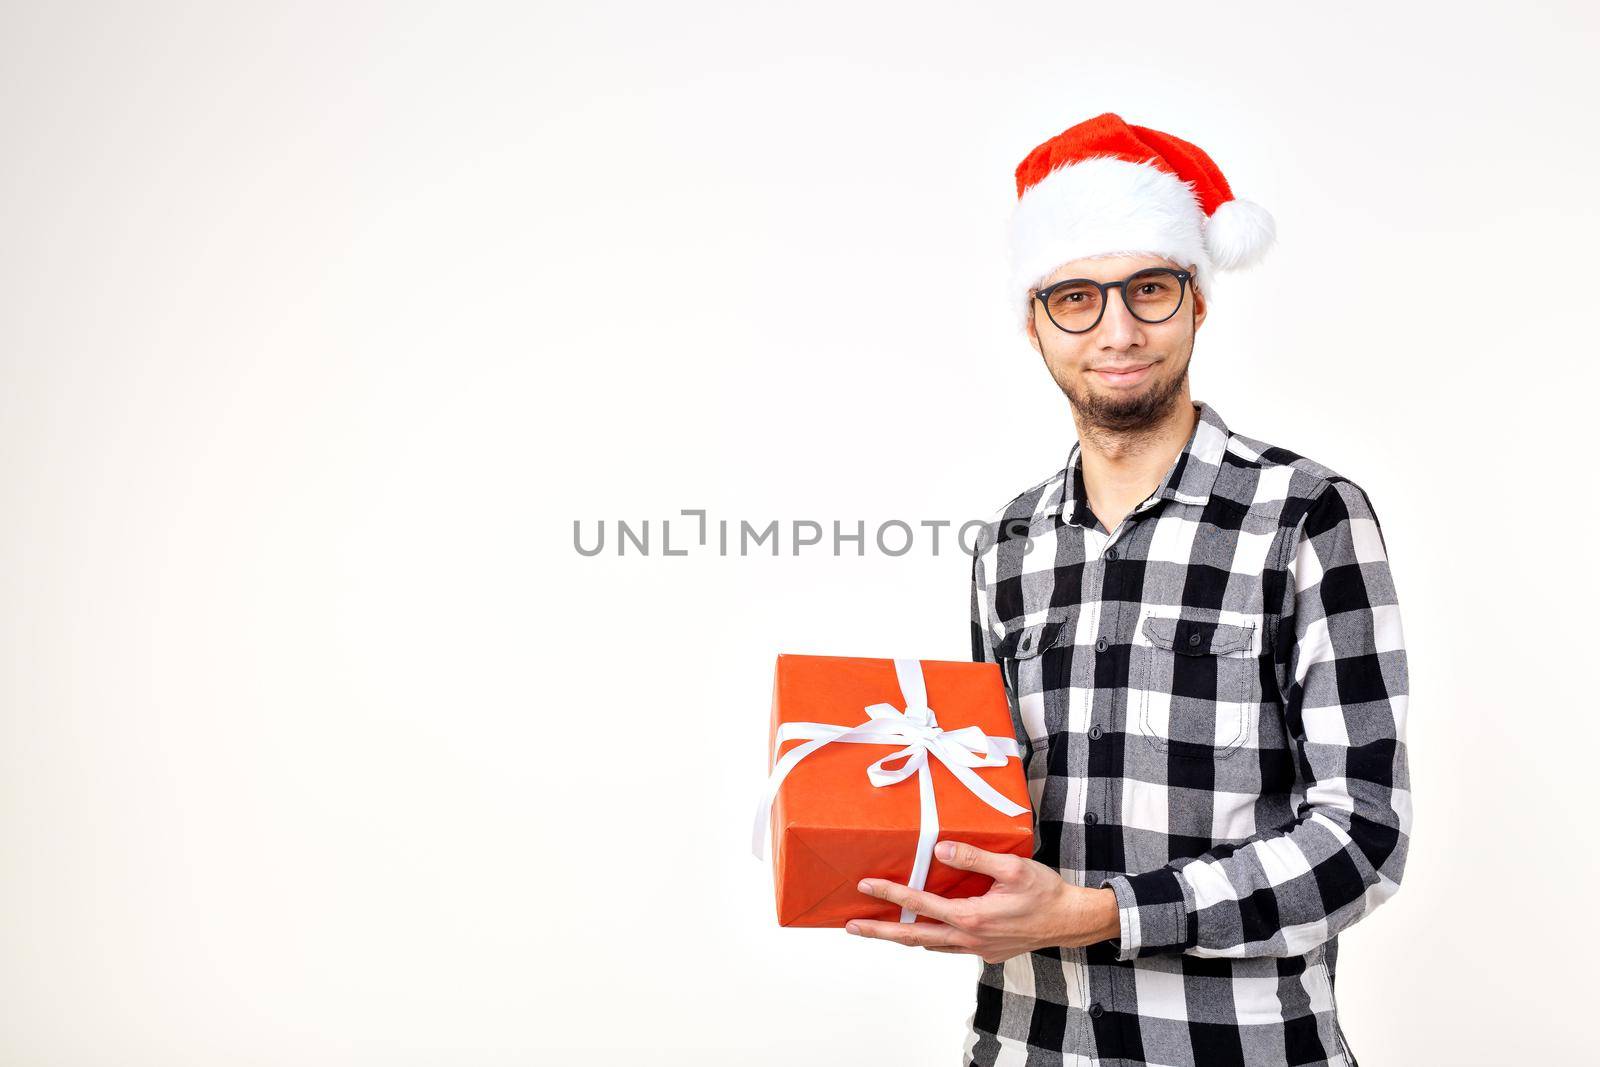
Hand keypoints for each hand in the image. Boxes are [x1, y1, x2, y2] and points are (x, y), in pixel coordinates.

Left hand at [845, 839, 1120, 964]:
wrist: (1071, 920)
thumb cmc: (1045, 892)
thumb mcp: (1012, 867)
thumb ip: (975, 857)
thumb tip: (941, 847)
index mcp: (971, 917)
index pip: (920, 904)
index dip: (891, 892)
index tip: (866, 885)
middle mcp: (968, 938)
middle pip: (914, 936)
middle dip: (880, 930)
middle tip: (852, 926)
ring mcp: (977, 949)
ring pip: (929, 945)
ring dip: (902, 937)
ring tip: (878, 928)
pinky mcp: (986, 952)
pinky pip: (948, 948)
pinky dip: (929, 940)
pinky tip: (923, 931)